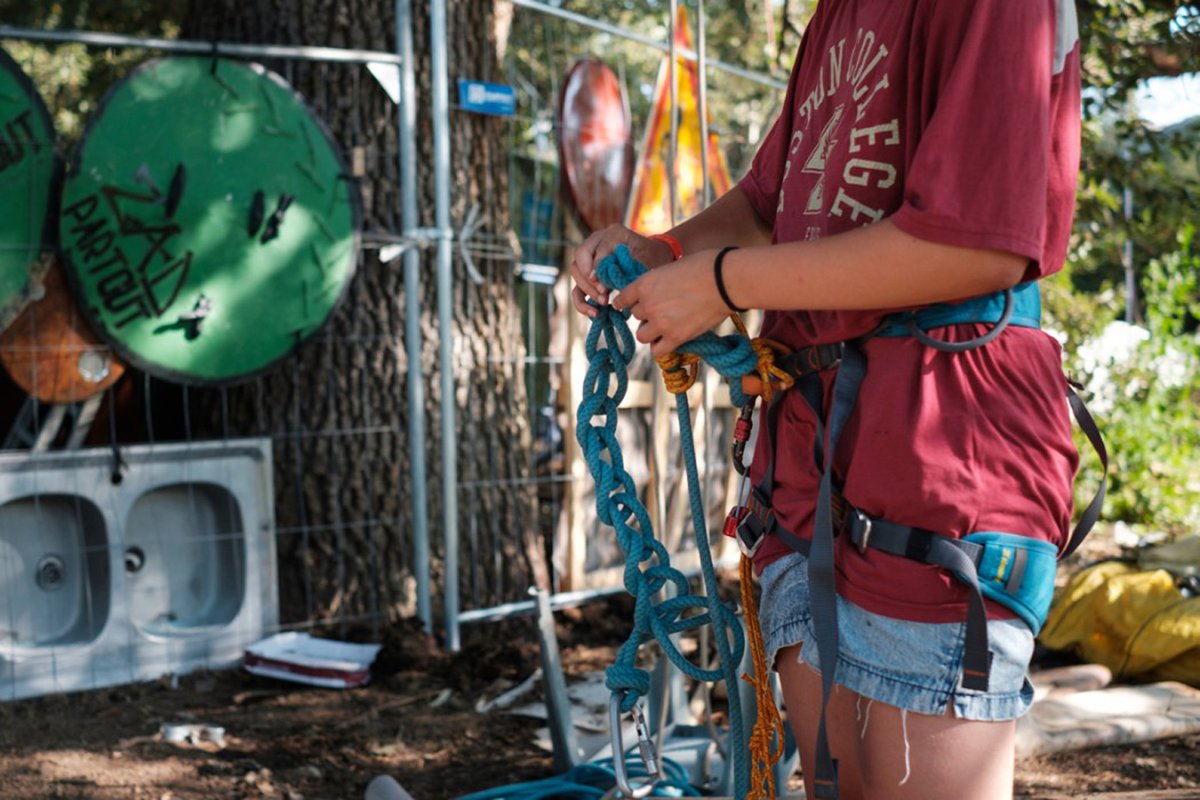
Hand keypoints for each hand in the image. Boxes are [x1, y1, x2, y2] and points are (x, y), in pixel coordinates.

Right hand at [570, 224, 676, 317]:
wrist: (656, 260)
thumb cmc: (653, 259)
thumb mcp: (646, 261)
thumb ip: (627, 270)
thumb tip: (604, 287)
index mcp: (614, 233)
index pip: (597, 249)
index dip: (598, 268)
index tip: (604, 286)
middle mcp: (597, 241)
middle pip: (580, 257)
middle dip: (589, 280)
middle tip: (604, 295)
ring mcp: (590, 257)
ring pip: (575, 272)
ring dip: (586, 290)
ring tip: (603, 303)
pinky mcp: (589, 274)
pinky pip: (577, 288)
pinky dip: (582, 302)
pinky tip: (595, 314)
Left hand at [610, 249, 730, 356]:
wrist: (725, 281)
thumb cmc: (704, 267)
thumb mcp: (672, 268)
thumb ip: (659, 283)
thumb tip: (658, 292)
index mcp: (645, 284)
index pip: (622, 299)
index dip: (625, 303)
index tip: (628, 306)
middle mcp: (648, 305)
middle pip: (635, 316)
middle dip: (646, 314)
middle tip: (662, 311)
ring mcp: (661, 323)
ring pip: (642, 335)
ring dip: (651, 332)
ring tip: (664, 327)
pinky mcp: (676, 337)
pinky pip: (657, 351)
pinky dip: (661, 347)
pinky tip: (669, 340)